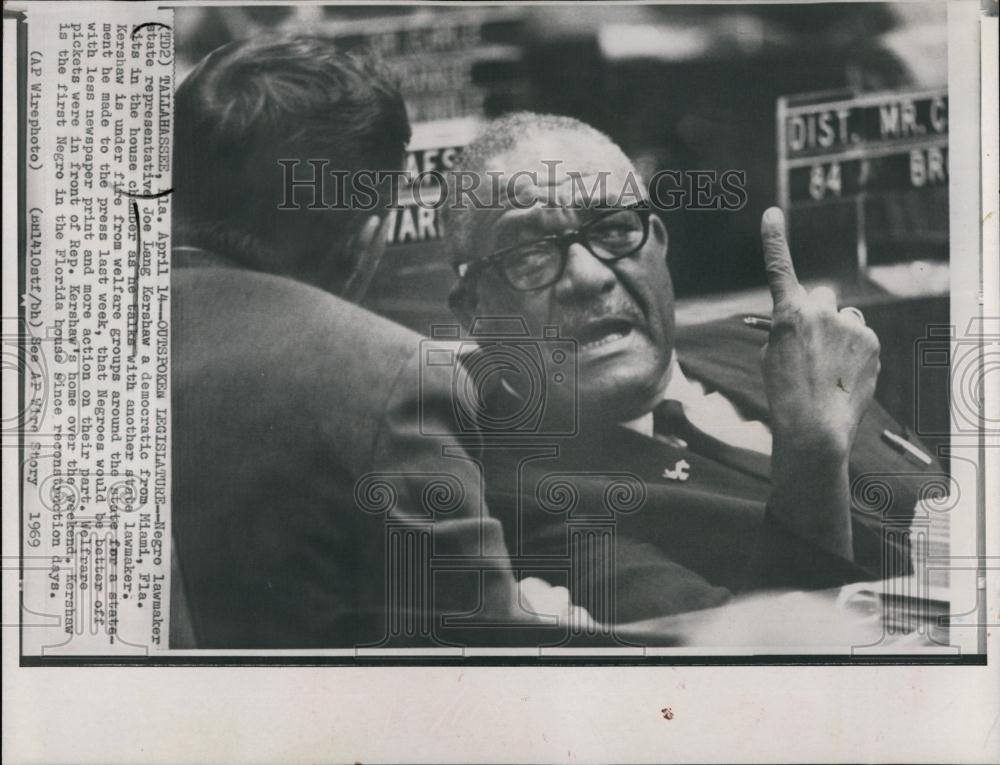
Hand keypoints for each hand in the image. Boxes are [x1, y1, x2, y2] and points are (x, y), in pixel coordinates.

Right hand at [760, 208, 880, 454]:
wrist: (814, 425)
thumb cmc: (785, 393)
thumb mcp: (773, 355)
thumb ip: (789, 328)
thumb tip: (808, 321)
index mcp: (788, 314)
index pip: (779, 269)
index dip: (774, 240)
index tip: (772, 213)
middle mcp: (820, 311)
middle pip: (822, 297)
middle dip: (819, 313)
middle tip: (813, 345)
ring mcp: (849, 324)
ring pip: (844, 318)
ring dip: (839, 333)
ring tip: (829, 367)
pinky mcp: (871, 340)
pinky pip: (861, 336)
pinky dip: (854, 351)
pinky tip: (843, 375)